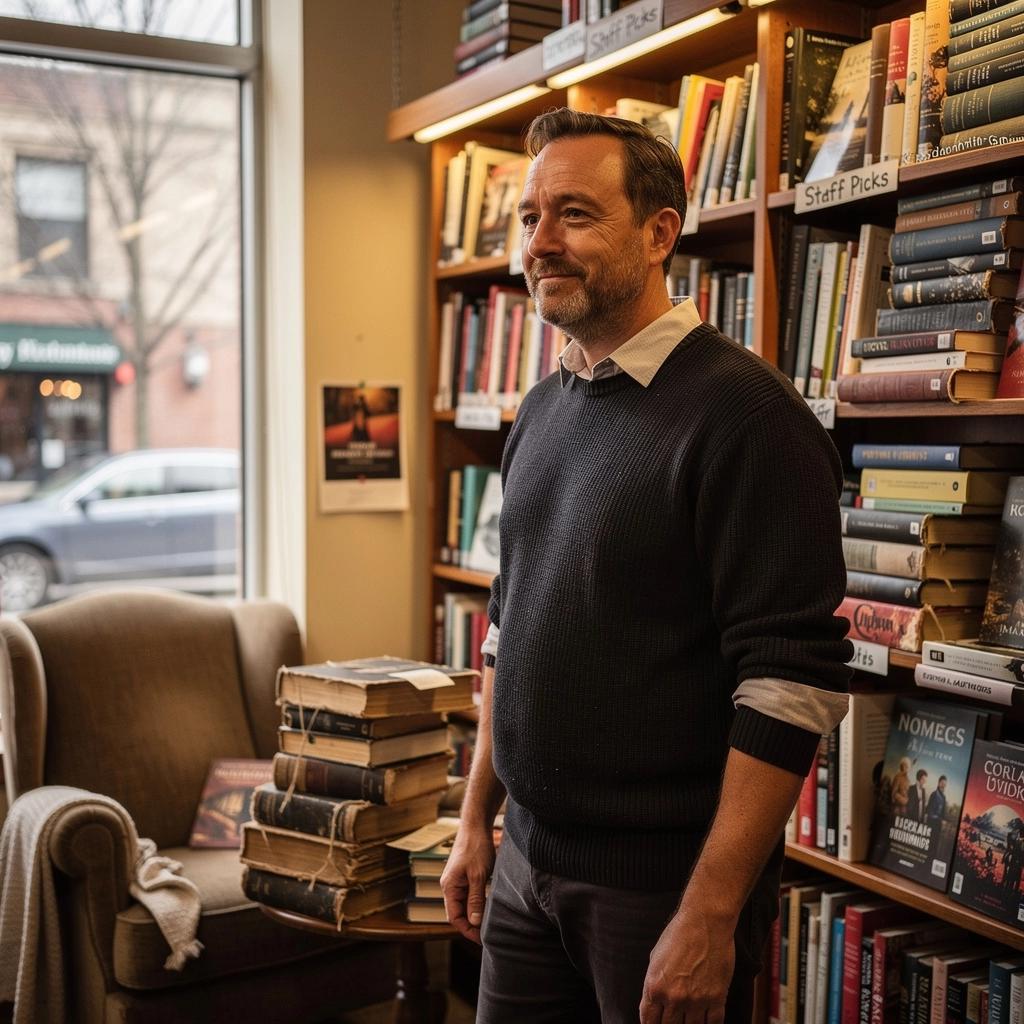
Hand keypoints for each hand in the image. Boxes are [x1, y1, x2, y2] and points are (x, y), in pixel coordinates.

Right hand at [440, 824, 494, 943]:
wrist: (475, 825)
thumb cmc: (476, 847)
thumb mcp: (478, 875)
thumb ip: (476, 899)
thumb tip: (474, 922)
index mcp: (449, 887)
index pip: (454, 917)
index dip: (467, 930)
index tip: (481, 939)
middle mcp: (450, 885)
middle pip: (458, 912)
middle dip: (471, 925)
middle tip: (488, 935)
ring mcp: (457, 880)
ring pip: (464, 904)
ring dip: (475, 914)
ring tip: (489, 924)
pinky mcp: (465, 875)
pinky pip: (469, 895)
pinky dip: (477, 903)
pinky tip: (488, 907)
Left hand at [640, 901, 735, 1023]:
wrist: (705, 922)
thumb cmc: (678, 934)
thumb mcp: (655, 958)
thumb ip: (653, 984)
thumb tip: (653, 1003)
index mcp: (654, 987)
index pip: (648, 1021)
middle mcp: (674, 997)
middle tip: (674, 1020)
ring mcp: (696, 1000)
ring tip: (689, 1019)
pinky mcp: (717, 998)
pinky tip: (706, 1021)